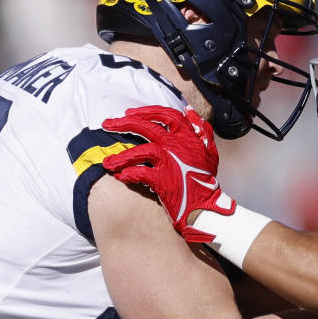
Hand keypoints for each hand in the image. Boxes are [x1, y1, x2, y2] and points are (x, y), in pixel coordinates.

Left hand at [102, 106, 234, 243]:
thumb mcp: (209, 151)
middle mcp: (178, 146)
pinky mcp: (164, 180)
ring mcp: (170, 162)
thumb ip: (201, 130)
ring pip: (140, 151)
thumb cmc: (205, 180)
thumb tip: (190, 111)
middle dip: (124, 123)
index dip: (146, 111)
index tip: (129, 112)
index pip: (166, 114)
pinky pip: (140, 173)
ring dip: (121, 156)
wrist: (206, 207)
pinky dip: (128, 174)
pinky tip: (120, 176)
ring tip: (108, 162)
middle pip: (147, 126)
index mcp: (188, 137)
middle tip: (107, 124)